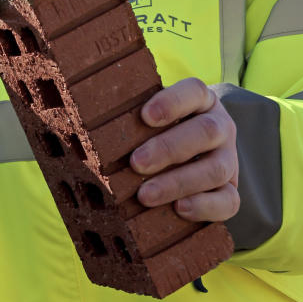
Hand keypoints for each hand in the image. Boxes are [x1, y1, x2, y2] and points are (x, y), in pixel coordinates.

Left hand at [129, 79, 238, 221]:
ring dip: (179, 182)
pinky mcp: (231, 191)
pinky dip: (205, 207)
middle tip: (135, 163)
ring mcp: (229, 160)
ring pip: (216, 169)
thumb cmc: (155, 134)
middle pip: (206, 132)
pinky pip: (229, 202)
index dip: (173, 102)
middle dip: (169, 148)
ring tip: (145, 195)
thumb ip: (122, 118)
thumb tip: (71, 123)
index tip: (145, 116)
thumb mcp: (145, 119)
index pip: (194, 92)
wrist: (192, 159)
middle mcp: (220, 127)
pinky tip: (179, 210)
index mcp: (200, 102)